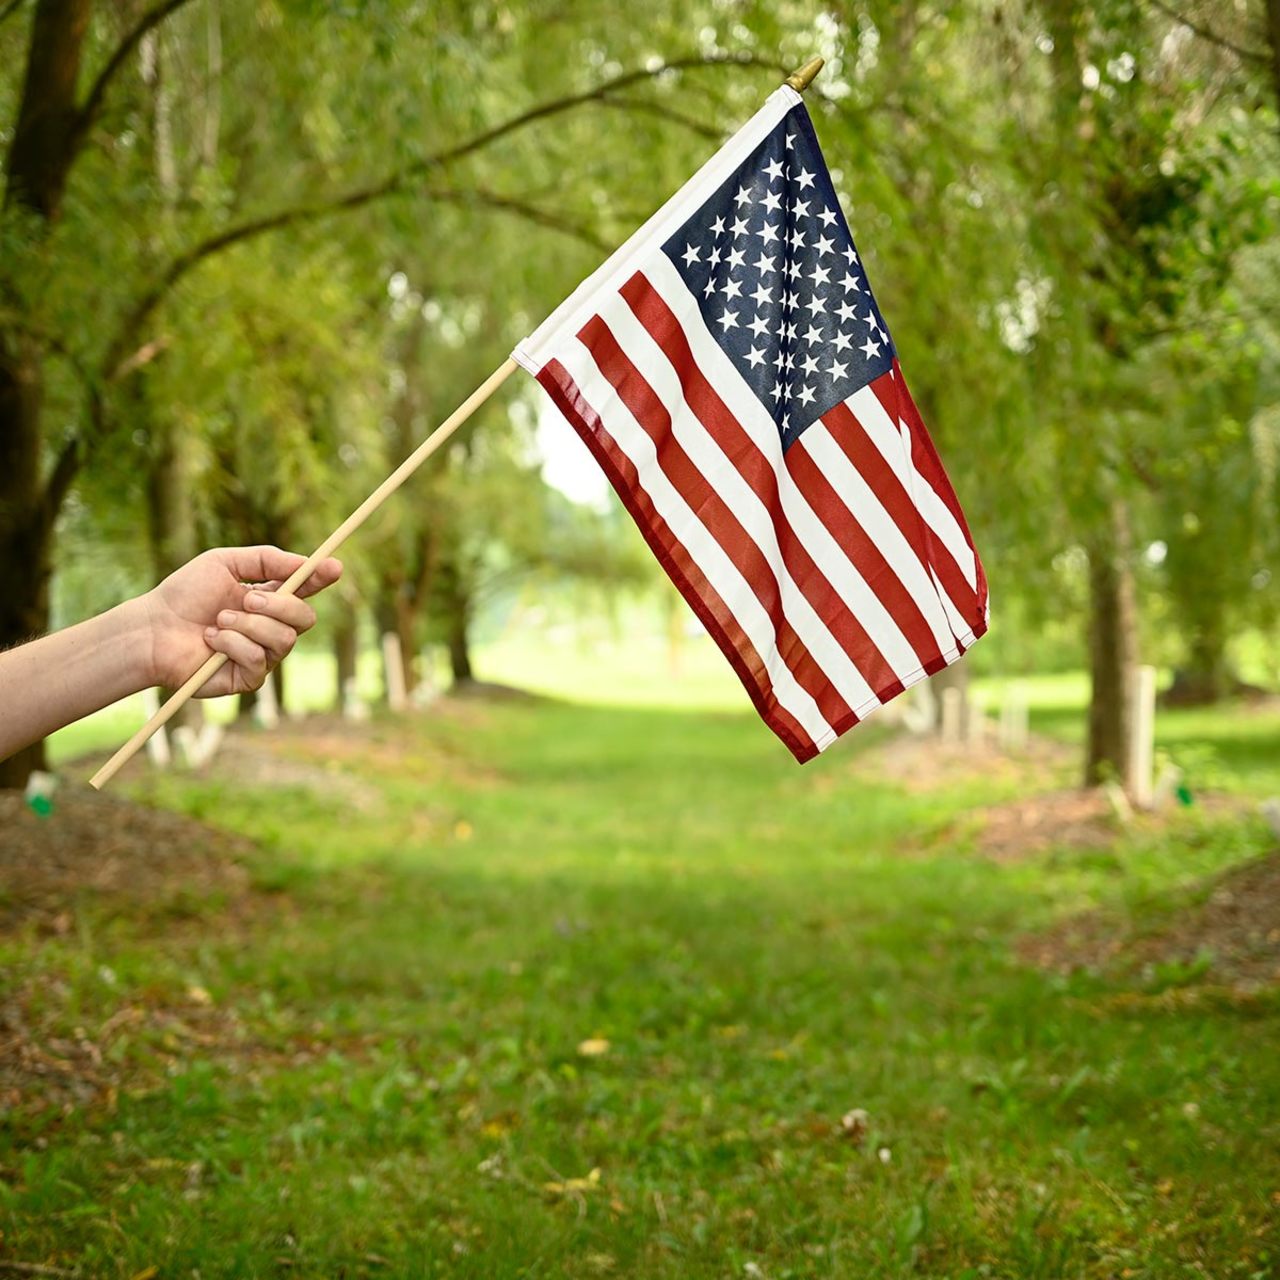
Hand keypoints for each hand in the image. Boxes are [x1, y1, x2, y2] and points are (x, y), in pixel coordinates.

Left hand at [142, 546, 342, 696]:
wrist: (152, 629)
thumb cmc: (183, 595)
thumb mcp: (224, 563)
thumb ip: (266, 559)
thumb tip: (306, 562)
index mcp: (268, 599)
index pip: (305, 590)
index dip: (322, 578)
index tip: (334, 567)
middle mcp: (270, 628)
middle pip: (305, 619)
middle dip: (278, 606)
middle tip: (246, 599)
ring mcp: (262, 654)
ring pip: (284, 640)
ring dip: (248, 625)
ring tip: (218, 621)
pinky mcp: (249, 678)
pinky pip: (260, 659)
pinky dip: (233, 644)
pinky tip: (212, 641)